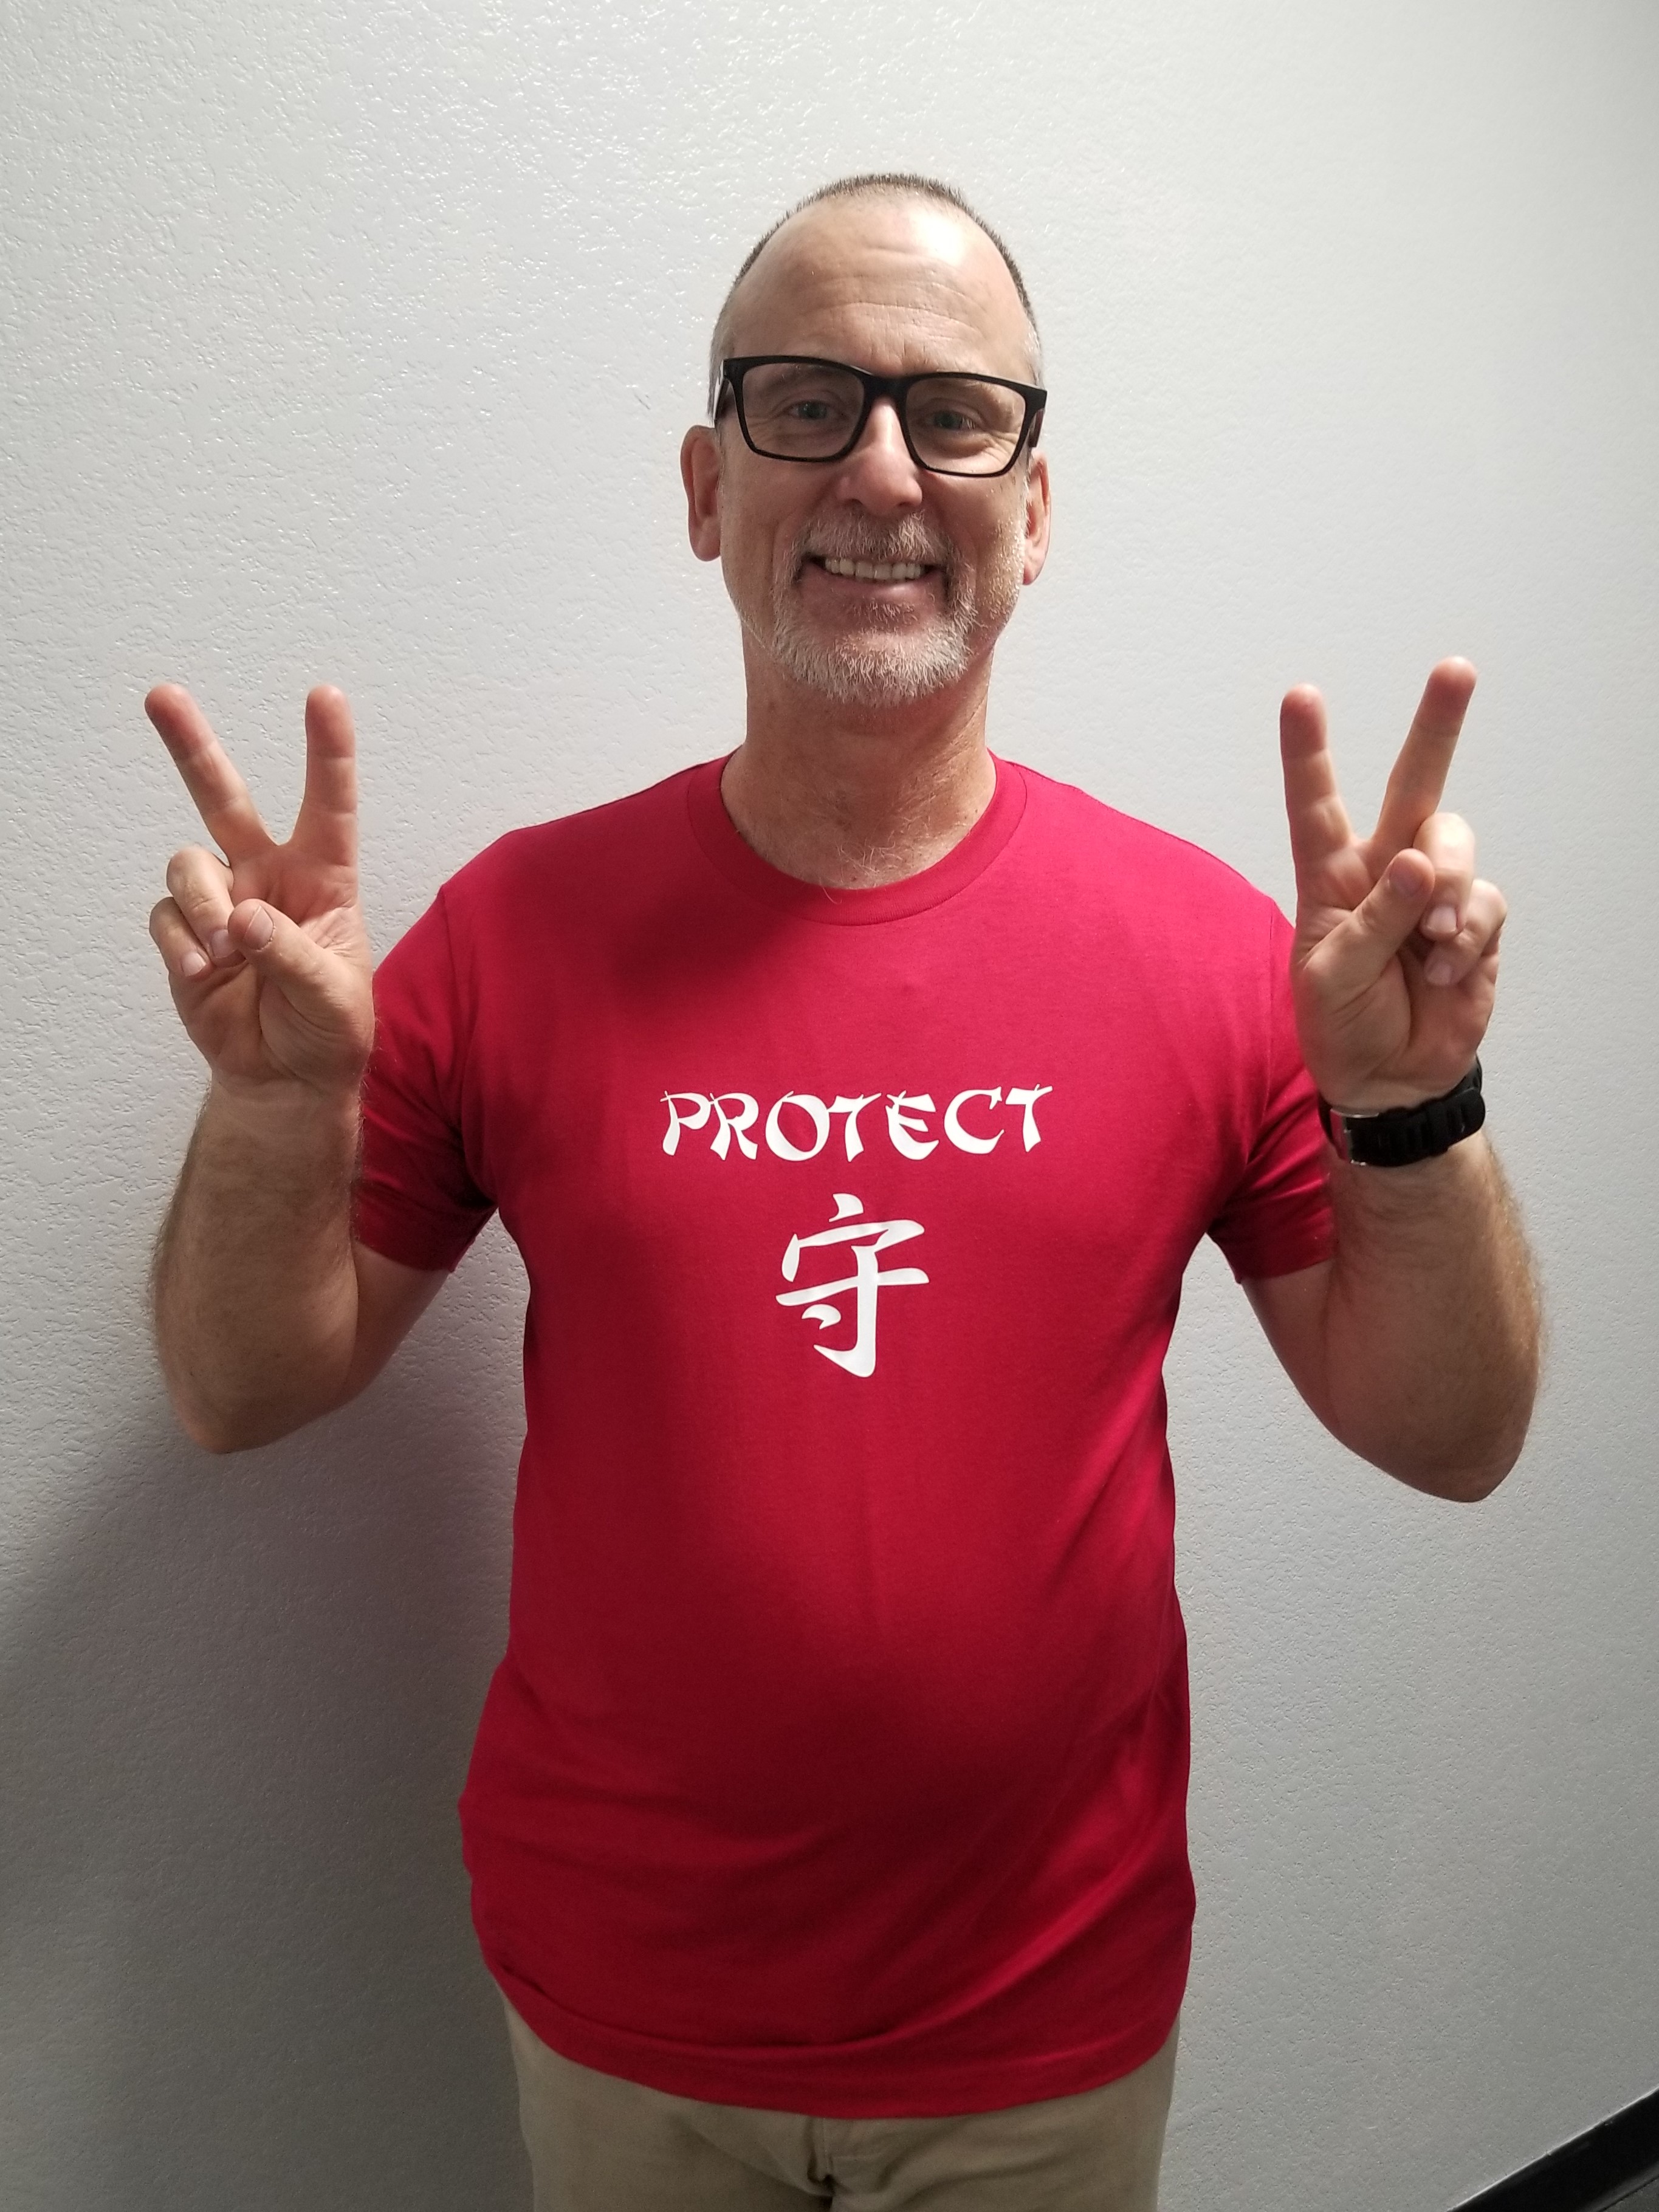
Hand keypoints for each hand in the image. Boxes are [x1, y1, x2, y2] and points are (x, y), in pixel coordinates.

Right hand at [146, 685, 374, 1101]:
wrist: (285, 1080)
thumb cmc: (327, 1031)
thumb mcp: (333, 1000)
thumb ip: (293, 957)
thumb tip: (245, 918)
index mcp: (324, 880)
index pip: (329, 807)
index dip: (327, 751)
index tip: (323, 695)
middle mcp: (268, 877)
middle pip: (224, 800)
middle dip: (192, 747)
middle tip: (162, 695)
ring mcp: (223, 901)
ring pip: (189, 863)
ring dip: (202, 904)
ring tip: (226, 952)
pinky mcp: (186, 933)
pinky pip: (166, 914)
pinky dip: (182, 942)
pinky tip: (207, 972)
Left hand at [1280, 658, 1505, 1113]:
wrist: (1392, 1078)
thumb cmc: (1343, 1023)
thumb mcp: (1334, 978)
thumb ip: (1375, 919)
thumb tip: (1417, 861)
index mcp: (1330, 878)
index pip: (1316, 806)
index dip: (1310, 752)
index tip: (1301, 696)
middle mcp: (1383, 869)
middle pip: (1414, 784)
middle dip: (1438, 725)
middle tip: (1456, 669)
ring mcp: (1433, 890)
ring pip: (1454, 843)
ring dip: (1446, 885)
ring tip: (1431, 941)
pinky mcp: (1475, 919)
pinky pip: (1483, 901)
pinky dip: (1468, 935)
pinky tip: (1446, 969)